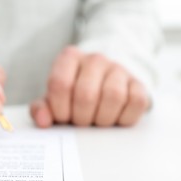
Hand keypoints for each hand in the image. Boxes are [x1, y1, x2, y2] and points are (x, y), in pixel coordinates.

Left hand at [30, 47, 149, 127]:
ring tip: (96, 120)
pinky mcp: (138, 83)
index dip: (60, 109)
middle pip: (86, 95)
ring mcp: (118, 69)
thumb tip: (42, 121)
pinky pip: (135, 103)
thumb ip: (41, 108)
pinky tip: (114, 117)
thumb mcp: (53, 99)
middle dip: (81, 117)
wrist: (103, 84)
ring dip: (102, 119)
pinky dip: (123, 118)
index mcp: (69, 58)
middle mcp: (94, 59)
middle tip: (80, 122)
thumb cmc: (72, 94)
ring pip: (113, 97)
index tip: (63, 118)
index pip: (60, 84)